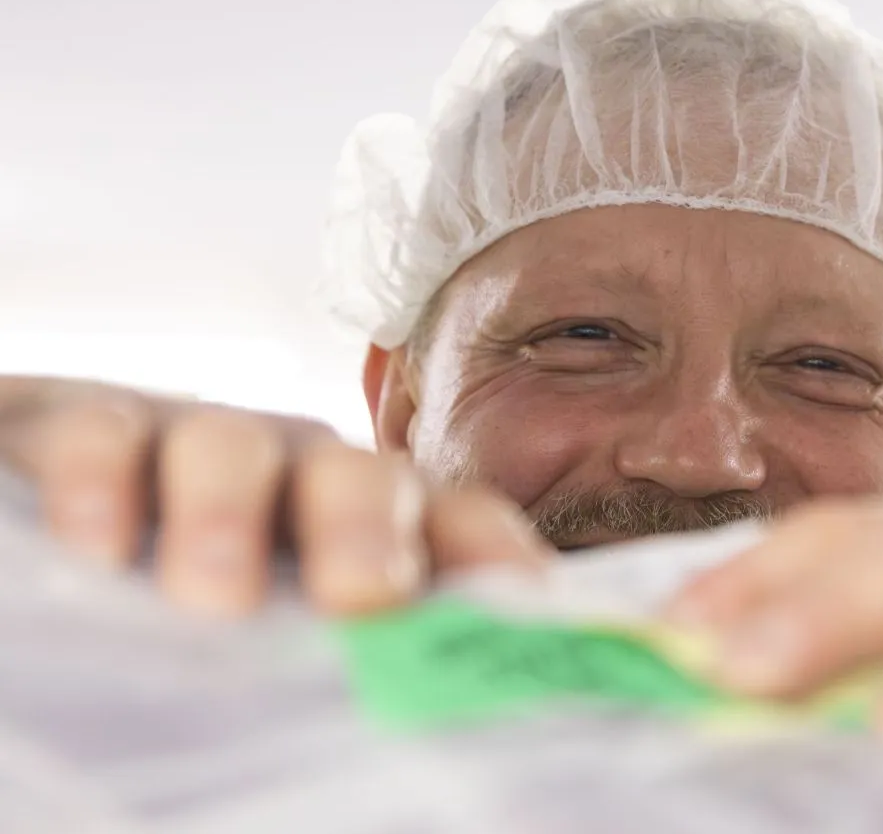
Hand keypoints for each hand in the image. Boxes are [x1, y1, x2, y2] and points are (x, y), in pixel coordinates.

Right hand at [0, 376, 547, 616]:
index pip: (456, 523)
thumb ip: (353, 670)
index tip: (527, 602)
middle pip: (361, 481)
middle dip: (369, 530)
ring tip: (213, 597)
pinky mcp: (90, 427)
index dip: (492, 554)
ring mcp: (201, 443)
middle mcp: (302, 476)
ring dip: (230, 515)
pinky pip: (107, 434)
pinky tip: (97, 545)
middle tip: (362, 597)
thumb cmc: (198, 597)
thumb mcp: (284, 643)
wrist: (68, 514)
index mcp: (370, 527)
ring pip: (237, 446)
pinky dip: (104, 480)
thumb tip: (435, 742)